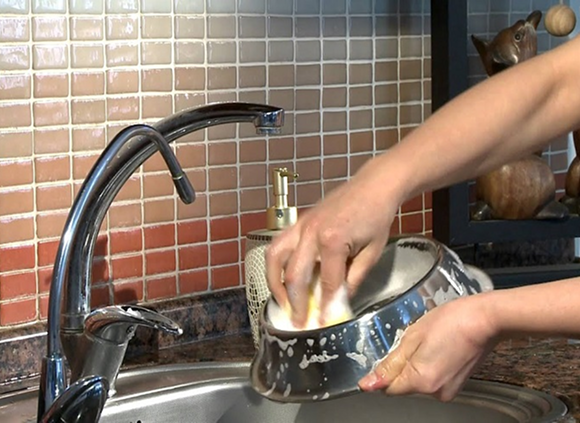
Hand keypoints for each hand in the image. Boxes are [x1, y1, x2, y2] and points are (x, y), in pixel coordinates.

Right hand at [265, 158, 403, 327]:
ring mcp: (301, 225)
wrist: (373, 186)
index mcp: (333, 240)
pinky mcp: (298, 221)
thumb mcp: (372, 252)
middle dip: (295, 302)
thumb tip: (338, 303)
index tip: (323, 323)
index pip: (327, 283)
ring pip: (275, 258)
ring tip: (282, 301)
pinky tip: (280, 277)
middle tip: (298, 321)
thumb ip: (353, 279)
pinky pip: (277, 245)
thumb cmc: (376, 216)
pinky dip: (275, 264)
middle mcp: (311, 232)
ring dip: (275, 283)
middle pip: (294, 275)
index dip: (326, 307)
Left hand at [359, 293, 498, 401]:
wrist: (485, 319)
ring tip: (430, 342)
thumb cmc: (452, 321)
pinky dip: (431, 365)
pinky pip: (433, 379)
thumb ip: (390, 363)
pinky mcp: (457, 385)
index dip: (383, 371)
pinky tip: (439, 347)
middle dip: (402, 365)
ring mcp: (448, 390)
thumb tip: (369, 384)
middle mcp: (435, 392)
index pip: (388, 388)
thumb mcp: (412, 337)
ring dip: (417, 365)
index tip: (387, 356)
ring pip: (418, 381)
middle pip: (404, 385)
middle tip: (414, 341)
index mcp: (420, 380)